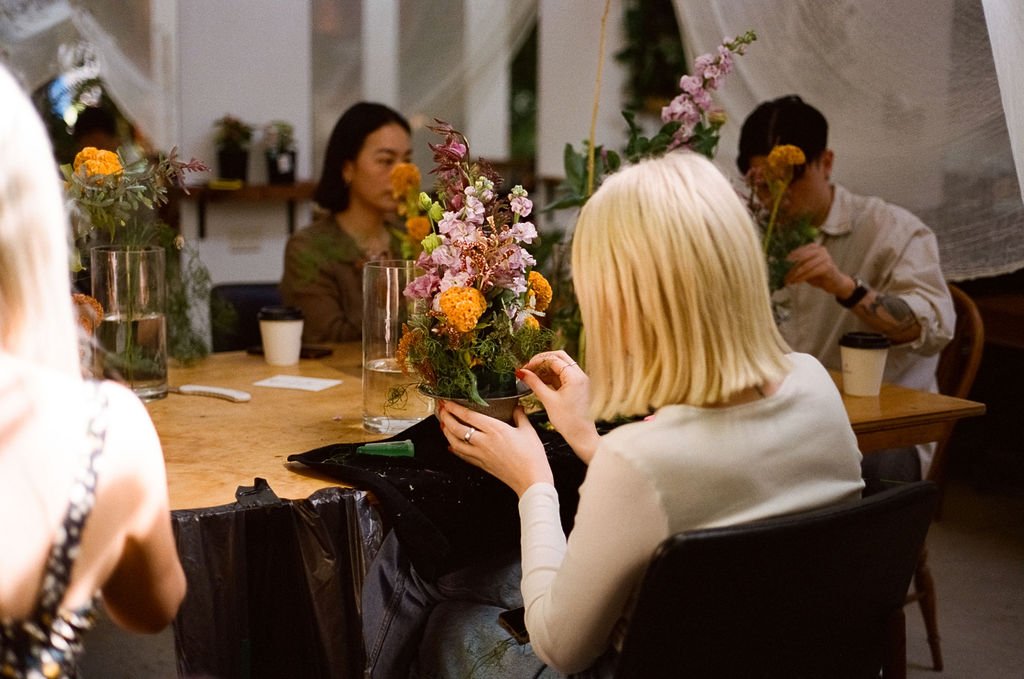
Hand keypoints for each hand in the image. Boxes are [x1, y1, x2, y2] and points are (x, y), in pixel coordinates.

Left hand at [438, 400, 552, 496]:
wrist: (531, 480)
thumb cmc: (532, 457)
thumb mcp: (528, 431)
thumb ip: (520, 416)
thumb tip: (517, 407)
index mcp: (495, 430)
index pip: (468, 416)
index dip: (454, 407)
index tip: (447, 401)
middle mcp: (484, 442)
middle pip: (456, 428)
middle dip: (445, 417)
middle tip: (441, 409)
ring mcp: (481, 454)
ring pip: (455, 442)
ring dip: (446, 432)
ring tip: (443, 424)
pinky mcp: (481, 465)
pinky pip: (462, 455)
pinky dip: (454, 448)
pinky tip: (451, 445)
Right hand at [519, 350, 599, 463]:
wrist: (581, 435)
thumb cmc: (568, 421)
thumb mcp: (548, 400)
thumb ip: (534, 383)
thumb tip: (522, 372)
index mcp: (575, 376)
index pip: (553, 359)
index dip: (537, 361)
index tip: (525, 367)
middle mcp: (579, 375)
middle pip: (559, 357)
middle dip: (542, 360)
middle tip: (528, 367)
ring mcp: (579, 380)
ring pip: (560, 365)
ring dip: (546, 368)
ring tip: (532, 376)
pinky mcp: (576, 386)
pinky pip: (562, 375)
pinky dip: (551, 376)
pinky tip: (539, 382)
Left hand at [784, 243, 849, 295]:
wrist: (835, 282)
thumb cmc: (819, 274)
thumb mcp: (807, 267)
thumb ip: (798, 265)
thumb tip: (783, 267)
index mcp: (815, 247)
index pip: (801, 250)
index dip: (793, 255)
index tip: (785, 261)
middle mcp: (821, 250)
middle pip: (803, 258)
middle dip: (792, 268)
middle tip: (785, 276)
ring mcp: (825, 257)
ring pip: (806, 266)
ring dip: (796, 275)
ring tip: (789, 281)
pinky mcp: (828, 267)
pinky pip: (812, 272)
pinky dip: (803, 277)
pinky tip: (797, 282)